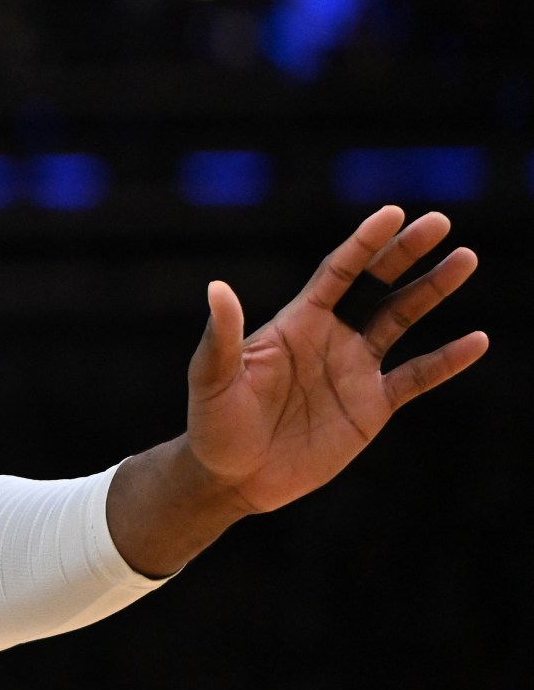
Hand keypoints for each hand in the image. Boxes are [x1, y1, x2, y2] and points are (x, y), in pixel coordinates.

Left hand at [184, 206, 483, 514]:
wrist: (234, 476)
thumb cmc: (214, 423)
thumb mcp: (212, 377)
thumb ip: (221, 335)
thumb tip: (217, 287)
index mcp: (296, 322)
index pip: (337, 272)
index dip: (364, 243)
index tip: (393, 213)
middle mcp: (330, 337)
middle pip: (376, 285)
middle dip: (406, 253)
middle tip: (440, 222)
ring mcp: (355, 370)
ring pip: (402, 319)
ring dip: (432, 290)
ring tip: (465, 259)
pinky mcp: (372, 407)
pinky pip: (417, 377)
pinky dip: (447, 360)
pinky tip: (477, 340)